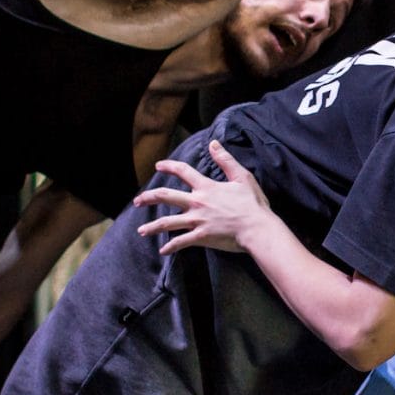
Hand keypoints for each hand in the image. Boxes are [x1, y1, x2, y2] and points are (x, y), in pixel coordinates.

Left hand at [135, 141, 275, 254]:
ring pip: (167, 222)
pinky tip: (162, 251)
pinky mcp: (201, 237)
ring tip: (141, 230)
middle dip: (149, 197)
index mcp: (206, 187)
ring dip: (152, 226)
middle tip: (137, 200)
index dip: (169, 166)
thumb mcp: (241, 177)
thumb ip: (225, 160)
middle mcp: (197, 203)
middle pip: (166, 196)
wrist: (257, 228)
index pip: (183, 171)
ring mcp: (197, 221)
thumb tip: (213, 143)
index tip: (158, 166)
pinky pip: (181, 243)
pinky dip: (170, 247)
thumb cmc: (252, 204)